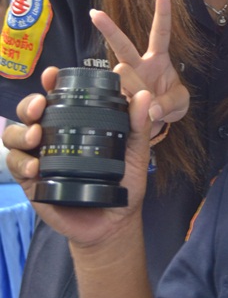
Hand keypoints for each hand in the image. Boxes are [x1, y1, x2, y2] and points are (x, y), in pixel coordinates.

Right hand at [3, 66, 152, 248]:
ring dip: (21, 133)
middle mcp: (53, 138)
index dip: (49, 84)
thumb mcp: (135, 153)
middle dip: (29, 105)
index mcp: (75, 125)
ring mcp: (39, 159)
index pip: (57, 98)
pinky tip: (35, 167)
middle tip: (39, 108)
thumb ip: (138, 125)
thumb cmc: (124, 183)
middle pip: (29, 113)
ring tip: (36, 138)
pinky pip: (16, 166)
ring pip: (15, 136)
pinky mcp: (32, 182)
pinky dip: (21, 163)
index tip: (51, 75)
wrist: (115, 222)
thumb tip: (142, 96)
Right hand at [90, 0, 188, 131]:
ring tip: (149, 111)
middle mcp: (137, 65)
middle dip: (109, 28)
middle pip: (122, 45)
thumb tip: (150, 109)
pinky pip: (118, 99)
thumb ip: (169, 104)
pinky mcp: (115, 96)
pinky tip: (136, 117)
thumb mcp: (179, 103)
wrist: (154, 124)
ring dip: (137, 92)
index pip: (160, 32)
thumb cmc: (168, 105)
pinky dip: (130, 112)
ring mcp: (124, 80)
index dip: (162, 12)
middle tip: (95, 14)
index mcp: (157, 60)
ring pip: (122, 74)